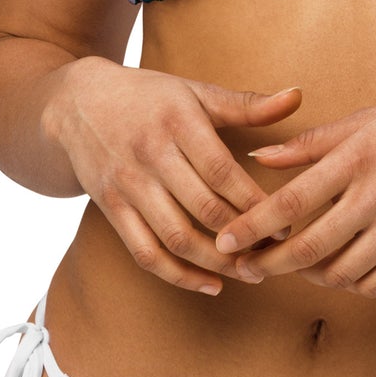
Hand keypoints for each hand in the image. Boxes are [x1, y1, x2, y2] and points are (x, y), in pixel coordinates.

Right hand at [47, 60, 302, 294]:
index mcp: (178, 121)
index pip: (222, 172)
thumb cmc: (150, 97)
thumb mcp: (195, 92)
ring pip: (176, 237)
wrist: (77, 104)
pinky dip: (177, 275)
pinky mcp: (111, 208)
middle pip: (203, 209)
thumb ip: (247, 103)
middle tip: (274, 256)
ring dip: (216, 263)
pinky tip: (210, 285)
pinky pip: (144, 252)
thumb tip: (298, 96)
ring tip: (249, 274)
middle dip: (242, 240)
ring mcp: (128, 184)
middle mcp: (151, 154)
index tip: (286, 225)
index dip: (255, 203)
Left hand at [213, 96, 375, 297]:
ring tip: (296, 264)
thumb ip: (312, 143)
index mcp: (358, 155)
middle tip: (248, 269)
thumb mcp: (368, 121)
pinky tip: (338, 270)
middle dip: (271, 263)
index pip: (293, 199)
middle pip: (310, 246)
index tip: (226, 240)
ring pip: (340, 272)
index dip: (254, 225)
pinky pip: (374, 283)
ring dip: (310, 275)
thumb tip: (261, 159)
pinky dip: (348, 283)